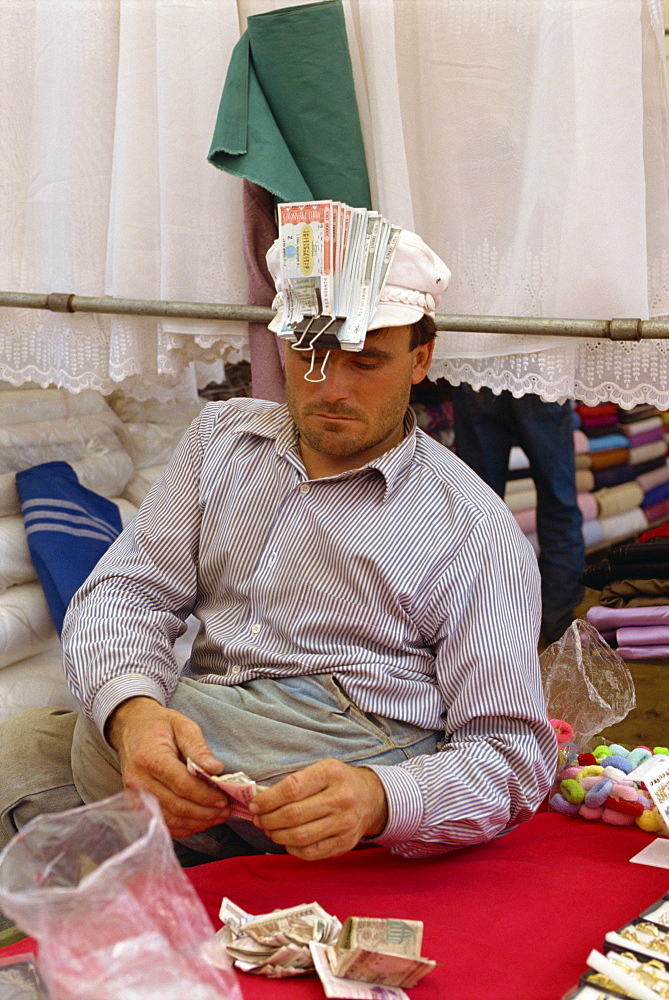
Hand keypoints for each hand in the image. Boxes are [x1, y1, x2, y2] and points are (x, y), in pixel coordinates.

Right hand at [106, 696, 231, 836]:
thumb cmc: (159, 725)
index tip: (224, 798)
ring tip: (218, 816)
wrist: (130, 728)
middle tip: (226, 810)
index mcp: (150, 757)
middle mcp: (139, 780)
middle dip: (205, 812)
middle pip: (177, 806)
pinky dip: (184, 827)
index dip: (205, 795)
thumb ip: (199, 748)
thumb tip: (216, 769)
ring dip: (197, 822)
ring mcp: (135, 795)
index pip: (182, 784)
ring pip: (170, 819)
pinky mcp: (136, 804)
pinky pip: (162, 823)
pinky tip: (200, 821)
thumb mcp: (182, 725)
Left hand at [249, 758, 387, 860]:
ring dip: (277, 835)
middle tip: (258, 819)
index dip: (268, 799)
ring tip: (269, 829)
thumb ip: (295, 782)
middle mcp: (341, 798)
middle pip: (294, 815)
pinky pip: (311, 852)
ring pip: (300, 836)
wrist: (372, 798)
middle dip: (268, 819)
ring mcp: (344, 824)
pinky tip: (286, 840)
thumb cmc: (339, 782)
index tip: (255, 804)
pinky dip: (292, 849)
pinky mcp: (345, 843)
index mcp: (331, 774)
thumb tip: (261, 799)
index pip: (292, 788)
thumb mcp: (322, 769)